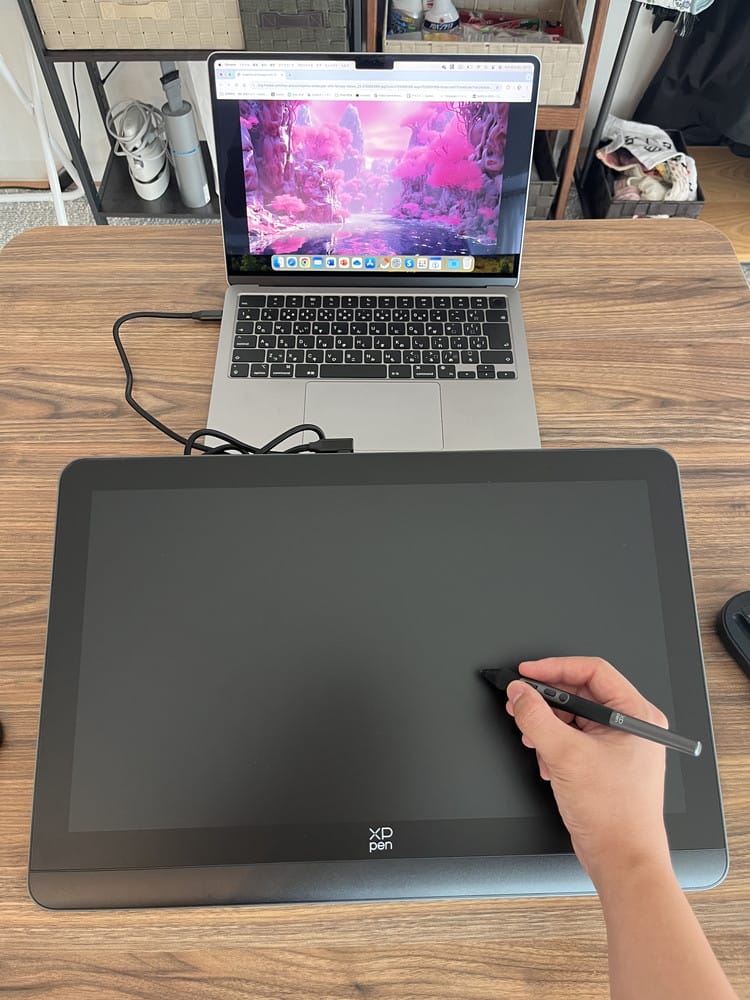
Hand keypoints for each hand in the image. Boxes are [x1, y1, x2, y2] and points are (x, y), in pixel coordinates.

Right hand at [505, 657, 671, 889]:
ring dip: (547, 726)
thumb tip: (520, 693)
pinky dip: (554, 745)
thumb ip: (536, 717)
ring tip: (531, 736)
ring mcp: (619, 745)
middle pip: (580, 693)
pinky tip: (546, 760)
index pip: (592, 670)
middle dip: (546, 701)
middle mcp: (631, 726)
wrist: (622, 860)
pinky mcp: (605, 762)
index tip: (527, 672)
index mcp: (635, 714)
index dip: (554, 668)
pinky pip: (574, 738)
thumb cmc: (615, 815)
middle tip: (520, 702)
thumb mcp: (565, 755)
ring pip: (573, 717)